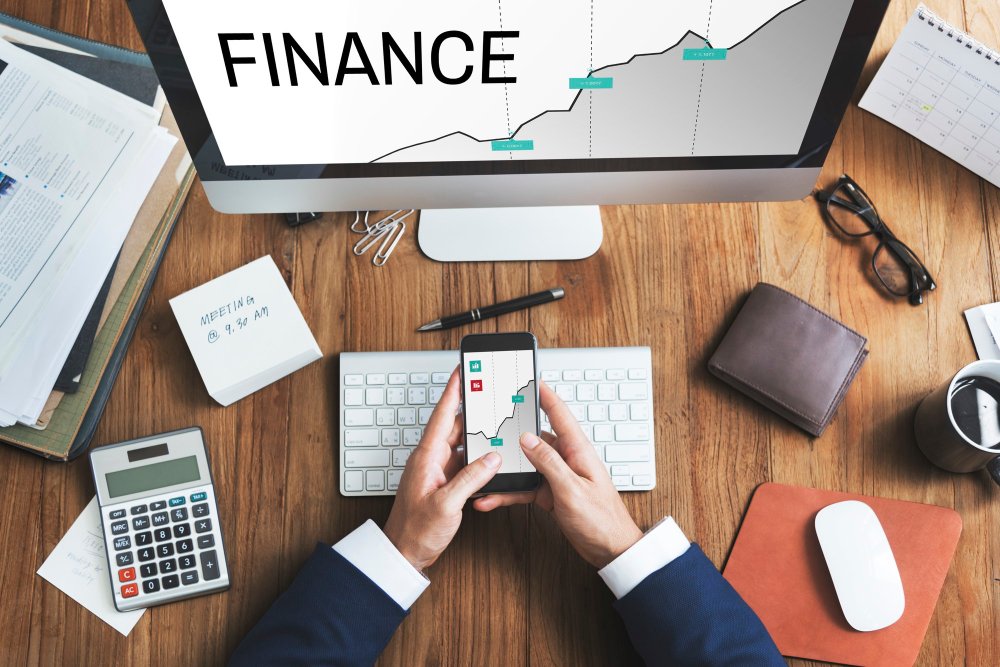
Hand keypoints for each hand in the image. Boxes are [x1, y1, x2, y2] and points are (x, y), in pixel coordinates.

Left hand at [383, 368, 501, 570]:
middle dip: (473, 411)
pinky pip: (463, 464)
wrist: (404, 554)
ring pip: (461, 446)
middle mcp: (431, 460)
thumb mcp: (446, 504)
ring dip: (478, 438)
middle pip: (455, 427)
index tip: (461, 370)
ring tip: (496, 426)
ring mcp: (437, 472)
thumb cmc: (415, 531)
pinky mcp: (443, 484)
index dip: (453, 390)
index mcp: (426, 458)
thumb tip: (491, 458)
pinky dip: (477, 460)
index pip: (442, 415)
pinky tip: (490, 461)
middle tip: (489, 395)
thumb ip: (471, 479)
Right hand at [473, 381, 642, 568]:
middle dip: (512, 431)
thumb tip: (527, 438)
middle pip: (535, 437)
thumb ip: (549, 462)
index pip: (559, 413)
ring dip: (505, 469)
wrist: (610, 550)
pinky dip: (508, 492)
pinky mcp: (550, 493)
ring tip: (484, 468)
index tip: (528, 379)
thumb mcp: (572, 490)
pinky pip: (524, 486)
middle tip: (491, 421)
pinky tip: (492, 498)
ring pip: (525, 464)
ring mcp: (557, 476)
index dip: (544, 394)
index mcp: (577, 450)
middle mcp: (566, 459)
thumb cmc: (601, 520)